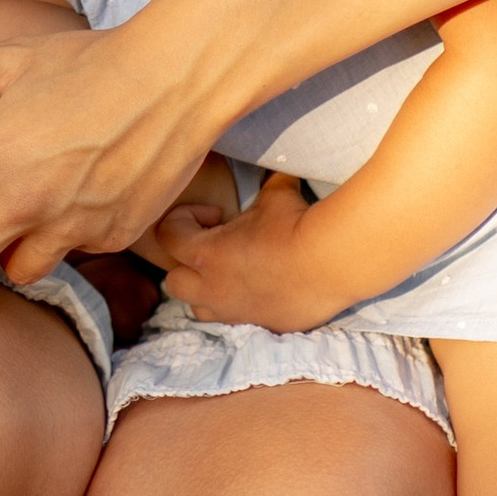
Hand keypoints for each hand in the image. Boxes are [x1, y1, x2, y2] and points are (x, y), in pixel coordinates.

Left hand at [0, 3, 219, 296]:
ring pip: (17, 273)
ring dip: (10, 254)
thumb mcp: (12, 56)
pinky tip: (82, 198)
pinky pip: (74, 256)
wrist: (177, 75)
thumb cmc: (90, 59)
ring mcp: (68, 227)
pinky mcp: (112, 239)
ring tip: (29, 211)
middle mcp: (20, 202)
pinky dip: (67, 238)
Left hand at [145, 170, 338, 329]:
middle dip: (185, 264)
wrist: (330, 264)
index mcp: (205, 255)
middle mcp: (213, 288)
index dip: (183, 219)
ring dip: (208, 291)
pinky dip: (241, 306)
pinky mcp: (261, 326)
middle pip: (173, 282)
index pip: (167, 236)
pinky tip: (264, 288)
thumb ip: (265, 184)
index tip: (214, 214)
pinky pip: (238, 320)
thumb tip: (273, 169)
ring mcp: (235, 312)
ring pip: (200, 309)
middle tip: (213, 249)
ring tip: (231, 274)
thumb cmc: (294, 226)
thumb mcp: (276, 196)